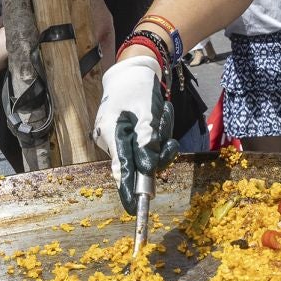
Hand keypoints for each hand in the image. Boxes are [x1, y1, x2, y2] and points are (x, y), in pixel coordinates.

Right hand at [94, 55, 176, 213]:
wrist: (132, 70)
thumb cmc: (137, 88)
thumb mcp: (146, 112)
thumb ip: (147, 141)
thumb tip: (148, 168)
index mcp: (112, 134)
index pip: (123, 169)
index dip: (129, 190)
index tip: (135, 209)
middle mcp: (112, 140)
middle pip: (140, 162)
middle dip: (160, 150)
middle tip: (168, 133)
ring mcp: (119, 139)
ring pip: (147, 152)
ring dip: (161, 136)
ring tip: (161, 111)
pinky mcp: (127, 136)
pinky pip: (147, 144)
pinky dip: (157, 132)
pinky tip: (158, 113)